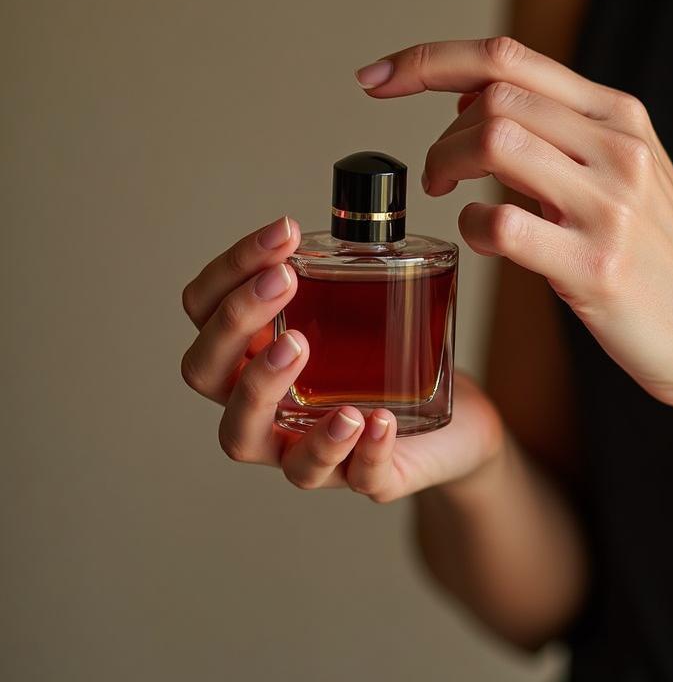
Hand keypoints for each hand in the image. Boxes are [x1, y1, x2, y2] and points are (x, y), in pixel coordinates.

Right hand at [180, 216, 504, 498]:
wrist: (458, 427)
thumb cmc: (396, 365)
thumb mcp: (370, 311)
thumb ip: (355, 271)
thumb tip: (365, 203)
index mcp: (254, 358)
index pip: (205, 311)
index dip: (229, 271)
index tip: (285, 233)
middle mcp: (264, 407)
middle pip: (207, 374)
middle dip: (236, 323)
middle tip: (285, 283)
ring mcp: (305, 450)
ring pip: (245, 439)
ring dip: (265, 388)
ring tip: (303, 349)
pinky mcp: (365, 479)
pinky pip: (351, 478)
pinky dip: (361, 450)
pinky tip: (378, 420)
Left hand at [355, 37, 672, 416]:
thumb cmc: (665, 264)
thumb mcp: (626, 179)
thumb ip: (560, 138)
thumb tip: (475, 108)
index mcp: (621, 117)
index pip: (510, 56)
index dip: (429, 59)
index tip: (376, 79)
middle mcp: (619, 148)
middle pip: (493, 95)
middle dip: (437, 132)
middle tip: (434, 175)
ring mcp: (613, 205)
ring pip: (494, 141)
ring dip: (446, 165)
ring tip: (448, 197)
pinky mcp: (599, 265)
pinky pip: (502, 224)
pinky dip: (471, 228)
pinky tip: (481, 241)